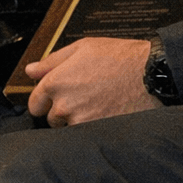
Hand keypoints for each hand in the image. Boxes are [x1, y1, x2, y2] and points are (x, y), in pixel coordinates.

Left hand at [22, 37, 160, 127]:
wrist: (151, 76)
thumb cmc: (121, 58)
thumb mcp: (84, 47)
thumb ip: (52, 60)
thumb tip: (31, 70)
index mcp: (57, 82)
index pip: (35, 103)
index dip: (45, 99)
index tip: (57, 96)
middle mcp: (64, 105)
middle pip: (51, 118)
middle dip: (62, 110)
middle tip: (84, 96)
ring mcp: (79, 121)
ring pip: (69, 127)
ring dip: (78, 120)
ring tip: (98, 103)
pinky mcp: (95, 133)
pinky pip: (84, 135)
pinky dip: (92, 127)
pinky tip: (105, 112)